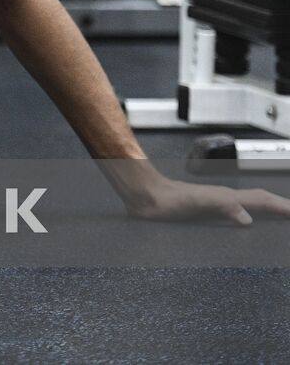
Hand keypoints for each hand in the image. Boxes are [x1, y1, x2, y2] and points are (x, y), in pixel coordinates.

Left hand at [123, 173, 289, 224]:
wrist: (146, 196)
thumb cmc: (169, 198)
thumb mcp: (199, 201)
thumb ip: (223, 206)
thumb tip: (248, 219)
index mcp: (228, 197)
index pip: (262, 200)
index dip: (282, 206)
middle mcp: (225, 200)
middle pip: (259, 201)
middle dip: (280, 207)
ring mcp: (216, 206)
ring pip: (249, 207)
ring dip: (266, 211)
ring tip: (279, 219)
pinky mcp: (205, 214)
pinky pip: (235, 215)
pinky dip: (248, 218)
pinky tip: (245, 226)